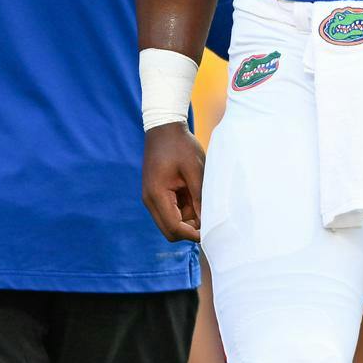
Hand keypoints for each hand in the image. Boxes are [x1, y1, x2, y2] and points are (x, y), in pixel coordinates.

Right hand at [142, 124, 204, 242]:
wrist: (165, 128)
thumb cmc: (181, 146)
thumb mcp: (195, 170)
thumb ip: (199, 196)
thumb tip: (206, 221)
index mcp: (157, 195)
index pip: (174, 227)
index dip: (193, 234)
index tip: (211, 231)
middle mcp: (151, 200)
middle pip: (170, 231)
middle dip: (190, 230)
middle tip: (209, 218)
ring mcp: (152, 198)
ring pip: (171, 223)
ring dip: (188, 219)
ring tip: (204, 201)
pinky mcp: (157, 194)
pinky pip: (171, 211)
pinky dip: (185, 210)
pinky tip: (196, 196)